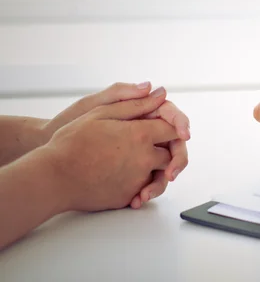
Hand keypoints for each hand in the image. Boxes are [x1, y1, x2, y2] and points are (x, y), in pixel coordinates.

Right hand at [41, 90, 177, 211]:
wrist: (52, 177)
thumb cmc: (71, 142)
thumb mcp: (100, 113)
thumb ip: (135, 104)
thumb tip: (159, 94)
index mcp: (140, 134)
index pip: (173, 128)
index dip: (175, 126)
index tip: (170, 127)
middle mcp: (144, 159)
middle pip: (171, 153)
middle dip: (166, 148)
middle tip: (149, 145)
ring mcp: (137, 180)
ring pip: (159, 174)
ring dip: (154, 168)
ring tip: (132, 162)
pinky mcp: (128, 197)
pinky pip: (143, 190)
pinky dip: (138, 184)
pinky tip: (120, 176)